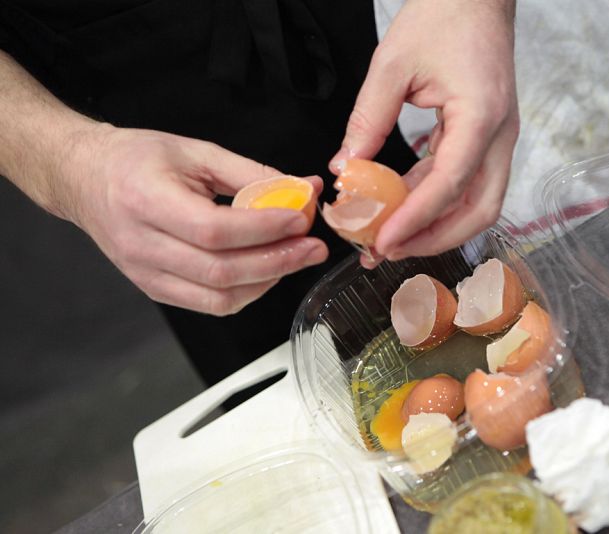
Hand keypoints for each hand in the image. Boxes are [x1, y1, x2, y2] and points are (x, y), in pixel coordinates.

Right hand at [57, 126, 326, 314]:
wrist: (86, 179)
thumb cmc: (138, 159)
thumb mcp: (196, 152)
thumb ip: (251, 173)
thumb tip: (304, 188)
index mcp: (147, 202)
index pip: (215, 230)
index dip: (264, 228)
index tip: (301, 219)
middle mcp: (142, 245)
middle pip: (221, 271)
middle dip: (278, 261)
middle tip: (313, 247)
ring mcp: (146, 274)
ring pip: (219, 297)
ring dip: (267, 280)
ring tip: (296, 257)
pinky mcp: (155, 289)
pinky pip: (210, 305)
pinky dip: (246, 292)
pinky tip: (267, 270)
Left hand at [330, 0, 518, 264]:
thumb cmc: (442, 16)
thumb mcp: (392, 64)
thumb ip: (367, 119)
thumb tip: (346, 169)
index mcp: (481, 116)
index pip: (451, 183)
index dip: (416, 219)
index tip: (383, 242)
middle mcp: (499, 135)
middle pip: (480, 210)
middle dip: (435, 239)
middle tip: (389, 251)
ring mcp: (497, 139)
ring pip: (476, 203)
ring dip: (435, 227)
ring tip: (389, 240)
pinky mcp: (485, 139)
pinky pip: (463, 182)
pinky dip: (433, 201)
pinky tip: (398, 208)